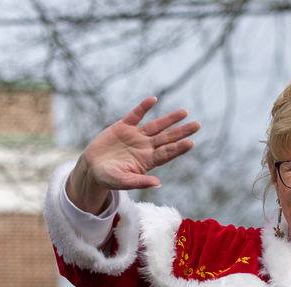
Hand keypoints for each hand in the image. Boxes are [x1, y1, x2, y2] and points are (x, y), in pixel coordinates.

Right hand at [66, 97, 200, 214]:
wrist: (92, 168)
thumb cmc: (109, 178)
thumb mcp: (123, 182)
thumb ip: (140, 182)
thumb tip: (158, 183)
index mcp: (147, 161)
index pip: (166, 153)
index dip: (178, 148)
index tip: (190, 143)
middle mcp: (145, 147)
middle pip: (167, 138)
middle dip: (181, 131)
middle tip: (197, 125)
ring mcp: (136, 136)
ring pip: (156, 126)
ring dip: (169, 119)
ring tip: (184, 112)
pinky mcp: (123, 127)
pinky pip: (136, 115)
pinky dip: (143, 107)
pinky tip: (153, 100)